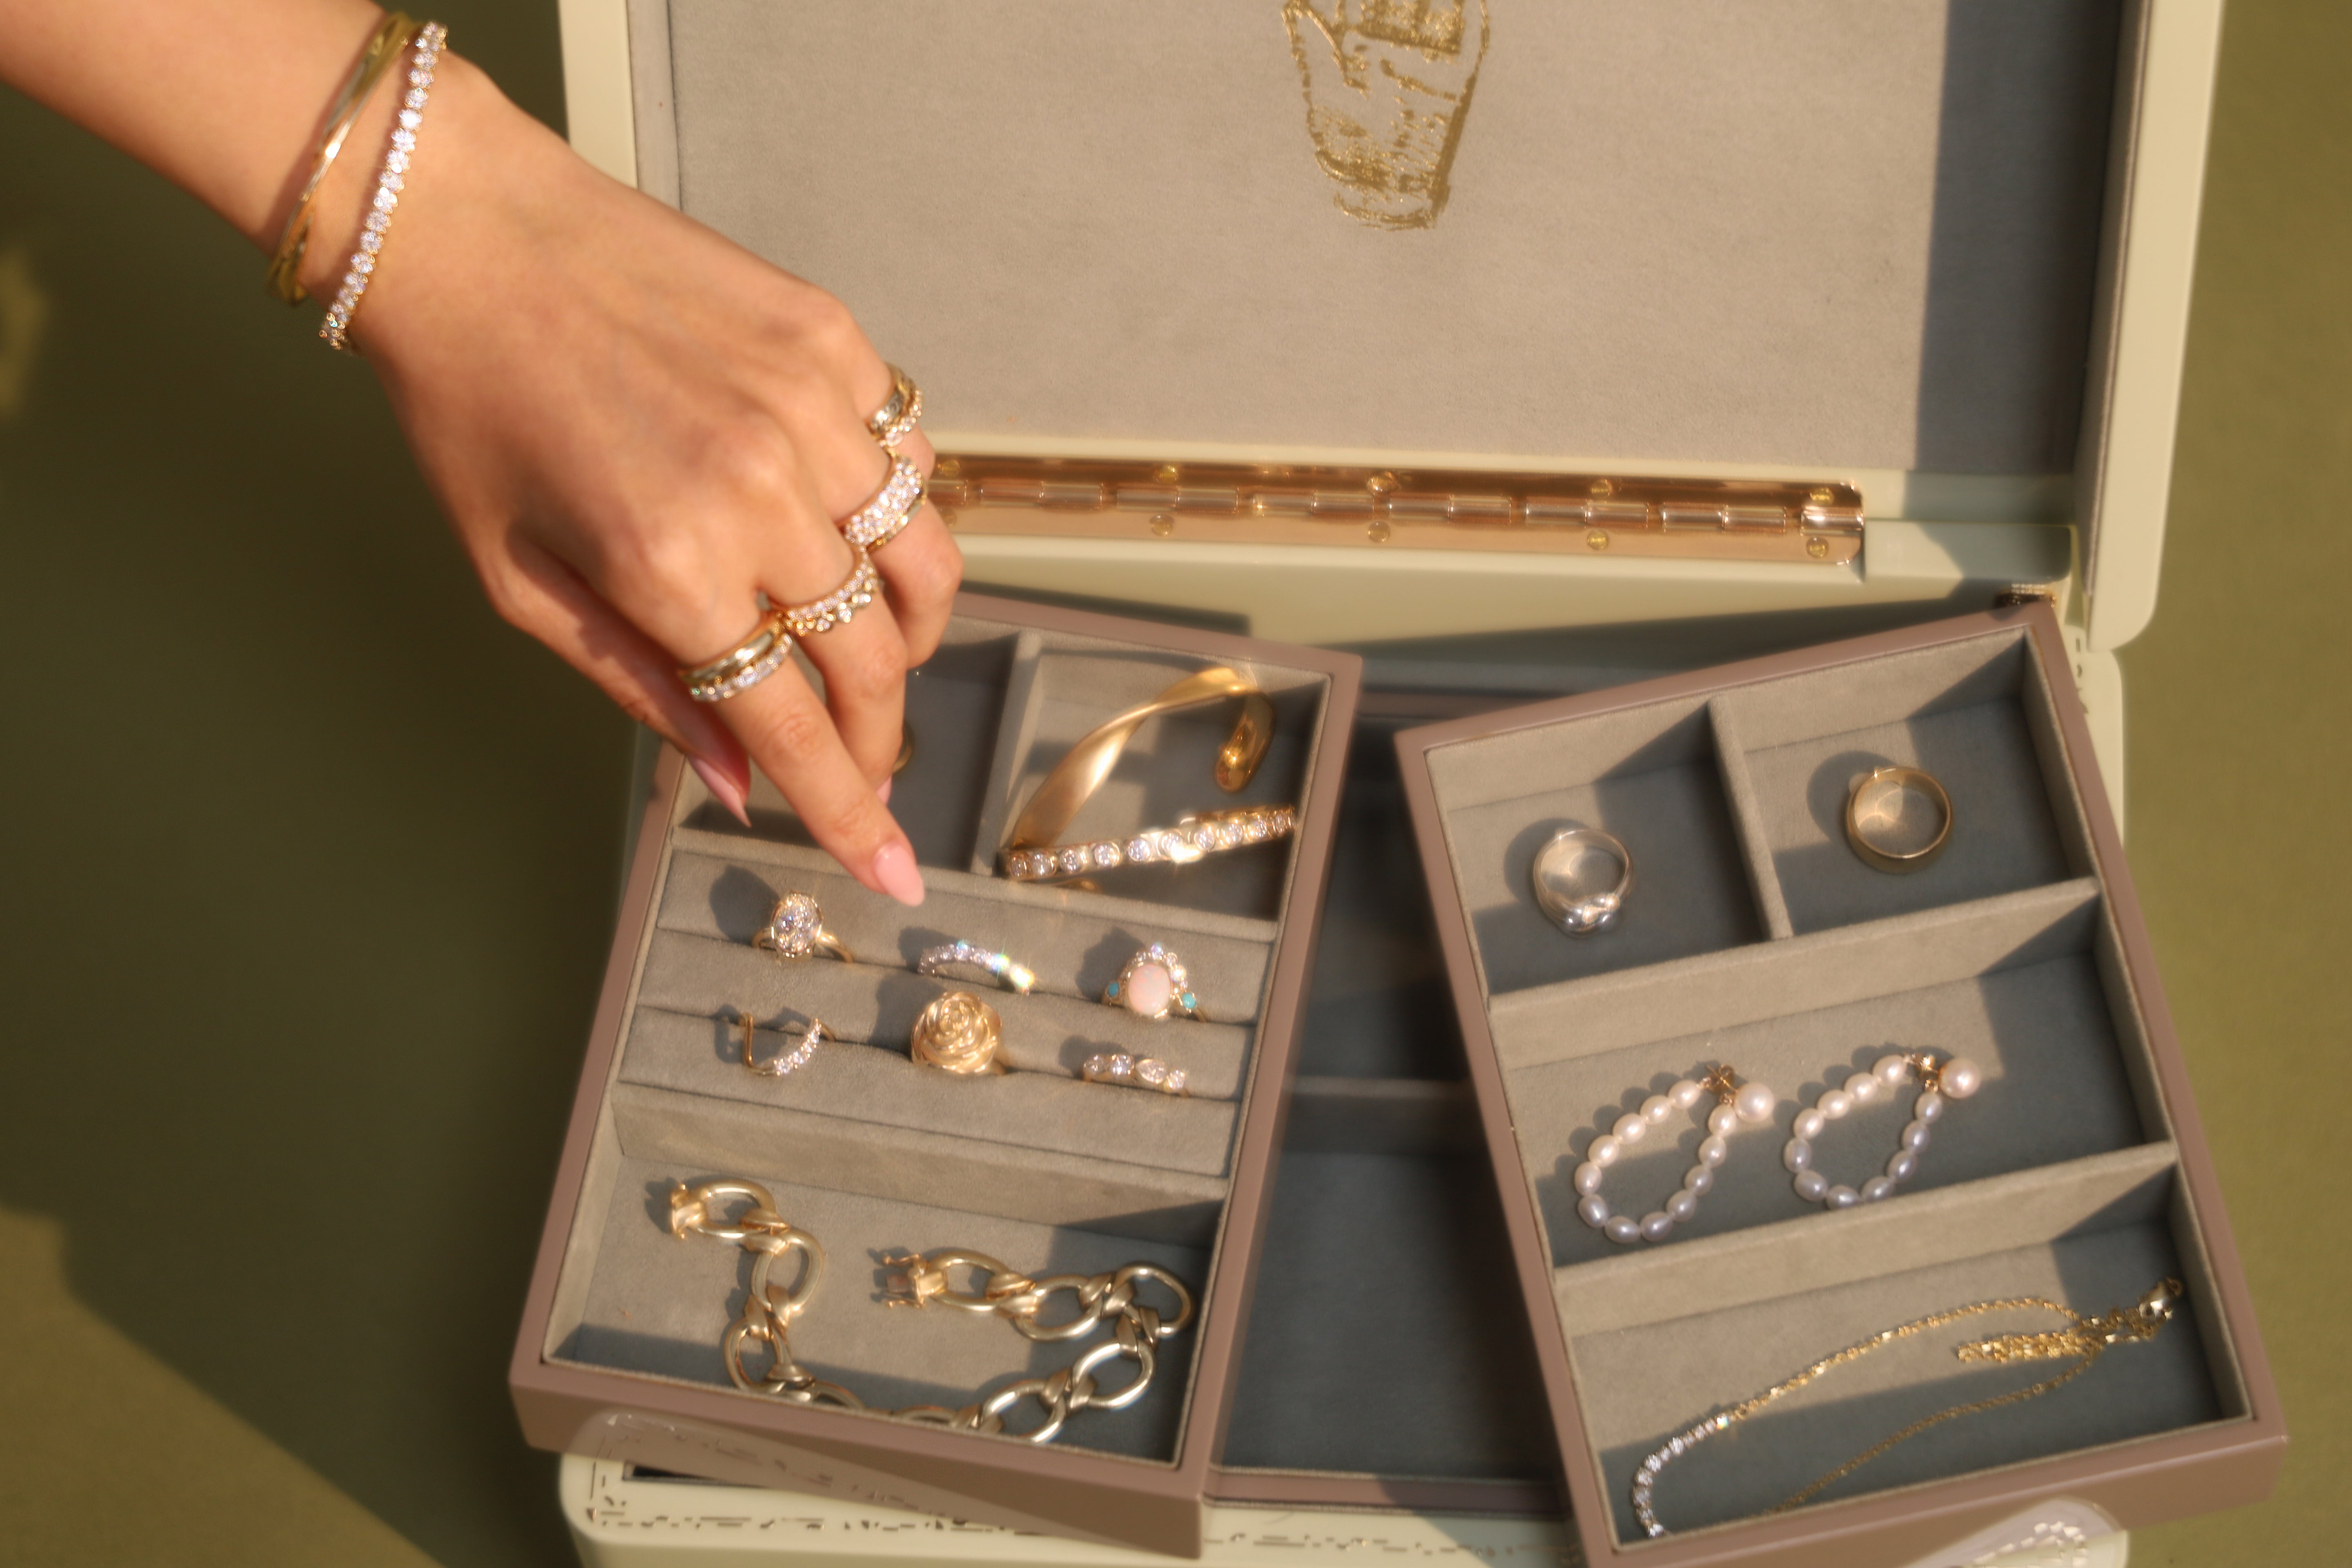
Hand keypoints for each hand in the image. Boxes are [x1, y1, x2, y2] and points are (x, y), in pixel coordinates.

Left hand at [333, 54, 958, 903]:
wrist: (471, 233)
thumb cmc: (475, 416)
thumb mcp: (521, 582)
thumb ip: (641, 686)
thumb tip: (737, 785)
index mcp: (668, 566)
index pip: (794, 724)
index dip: (850, 812)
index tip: (897, 873)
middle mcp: (759, 492)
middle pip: (871, 659)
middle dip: (880, 736)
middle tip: (869, 760)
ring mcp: (810, 410)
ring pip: (922, 563)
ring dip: (910, 632)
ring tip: (877, 650)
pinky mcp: (834, 343)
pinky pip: (913, 458)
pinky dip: (901, 513)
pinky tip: (855, 524)